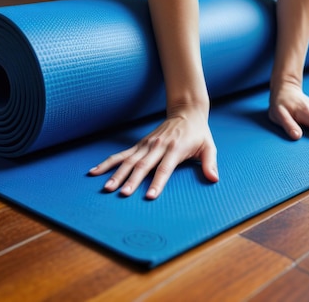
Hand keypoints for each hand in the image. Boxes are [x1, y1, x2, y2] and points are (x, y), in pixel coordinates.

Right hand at [88, 104, 217, 198]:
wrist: (186, 113)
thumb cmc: (198, 133)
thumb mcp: (209, 146)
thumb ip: (210, 163)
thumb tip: (214, 178)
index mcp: (175, 149)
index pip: (164, 169)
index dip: (157, 182)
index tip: (149, 195)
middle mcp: (158, 147)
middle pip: (142, 166)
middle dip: (132, 181)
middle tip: (122, 194)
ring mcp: (146, 145)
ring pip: (128, 161)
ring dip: (116, 174)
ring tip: (106, 187)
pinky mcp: (140, 145)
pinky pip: (121, 155)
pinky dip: (108, 163)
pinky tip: (95, 171)